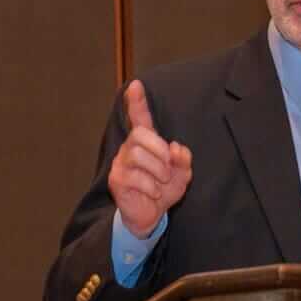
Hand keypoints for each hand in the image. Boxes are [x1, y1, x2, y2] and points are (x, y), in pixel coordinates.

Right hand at [108, 80, 192, 238]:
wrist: (151, 216)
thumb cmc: (164, 189)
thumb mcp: (182, 174)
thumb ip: (183, 159)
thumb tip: (176, 148)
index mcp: (146, 142)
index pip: (139, 117)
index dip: (137, 101)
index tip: (136, 84)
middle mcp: (129, 148)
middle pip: (140, 134)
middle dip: (160, 151)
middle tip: (167, 170)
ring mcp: (120, 164)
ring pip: (138, 155)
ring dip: (157, 171)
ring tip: (161, 183)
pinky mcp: (116, 180)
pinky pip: (135, 177)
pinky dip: (152, 187)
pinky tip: (154, 193)